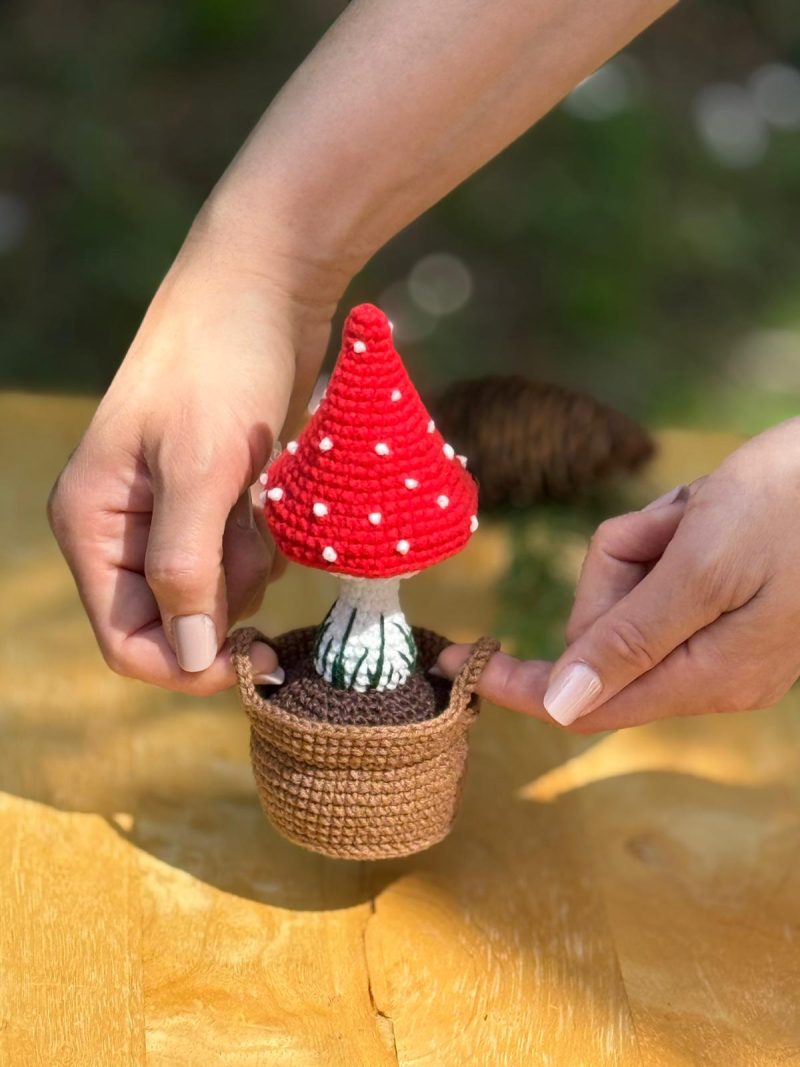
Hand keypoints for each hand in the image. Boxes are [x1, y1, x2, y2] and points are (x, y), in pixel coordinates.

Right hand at [48, 224, 341, 693]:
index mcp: (91, 524)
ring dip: (248, 567)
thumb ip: (186, 568)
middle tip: (255, 543)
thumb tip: (188, 657)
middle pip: (174, 621)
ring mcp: (168, 513)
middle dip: (225, 603)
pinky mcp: (211, 497)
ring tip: (259, 502)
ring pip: (213, 592)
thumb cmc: (221, 365)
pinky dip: (260, 541)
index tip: (250, 659)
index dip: (185, 665)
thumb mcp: (199, 469)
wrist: (262, 287)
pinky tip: (267, 494)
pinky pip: (236, 557)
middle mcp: (121, 528)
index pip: (126, 640)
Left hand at [436, 418, 799, 730]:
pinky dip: (665, 533)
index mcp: (706, 675)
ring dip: (646, 542)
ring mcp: (717, 635)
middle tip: (673, 527)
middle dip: (616, 568)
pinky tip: (706, 512)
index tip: (453, 662)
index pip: (585, 703)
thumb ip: (628, 641)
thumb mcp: (702, 567)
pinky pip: (656, 572)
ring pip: (624, 594)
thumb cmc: (791, 504)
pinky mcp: (721, 599)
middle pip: (600, 633)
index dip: (517, 684)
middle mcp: (709, 669)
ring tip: (700, 514)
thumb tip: (557, 708)